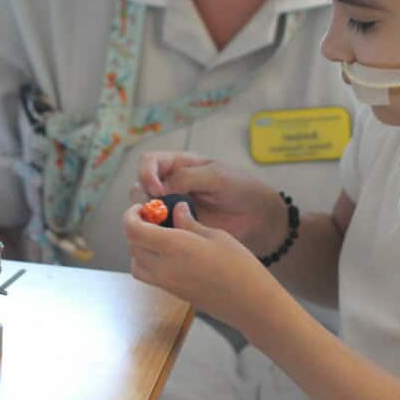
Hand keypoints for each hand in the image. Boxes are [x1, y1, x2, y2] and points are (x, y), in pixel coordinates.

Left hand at [123, 201, 278, 331]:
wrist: (251, 303)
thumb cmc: (239, 266)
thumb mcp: (216, 235)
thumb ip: (189, 222)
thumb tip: (176, 209)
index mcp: (174, 247)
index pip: (133, 229)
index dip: (131, 215)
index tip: (142, 207)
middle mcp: (164, 267)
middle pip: (132, 245)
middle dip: (136, 228)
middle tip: (153, 217)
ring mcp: (167, 284)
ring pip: (136, 263)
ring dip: (139, 247)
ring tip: (159, 235)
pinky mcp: (173, 293)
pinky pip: (148, 275)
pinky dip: (148, 262)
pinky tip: (169, 253)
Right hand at [132, 152, 287, 255]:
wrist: (258, 217)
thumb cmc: (241, 189)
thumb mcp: (217, 176)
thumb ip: (187, 178)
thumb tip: (159, 190)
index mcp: (179, 165)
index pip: (149, 162)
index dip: (147, 174)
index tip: (157, 190)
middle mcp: (171, 184)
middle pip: (140, 186)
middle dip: (144, 197)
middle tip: (159, 211)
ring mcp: (173, 207)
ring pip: (145, 210)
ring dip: (148, 217)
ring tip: (163, 225)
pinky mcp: (178, 228)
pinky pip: (157, 230)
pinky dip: (156, 233)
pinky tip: (168, 237)